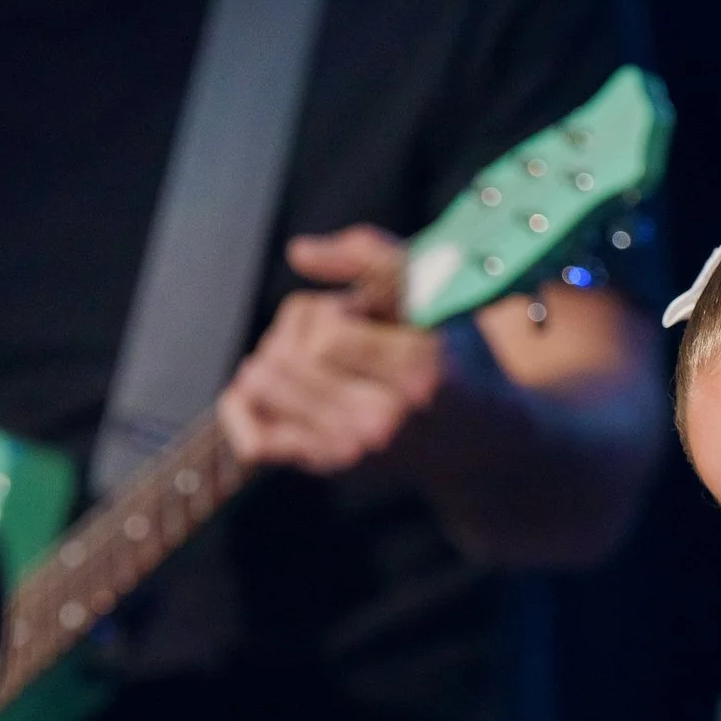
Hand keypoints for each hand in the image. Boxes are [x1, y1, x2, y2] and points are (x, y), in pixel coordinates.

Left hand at [216, 226, 455, 476]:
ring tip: (308, 357)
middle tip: (332, 335)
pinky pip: (254, 440)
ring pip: (260, 383)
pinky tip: (256, 388)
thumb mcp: (433, 290)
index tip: (362, 315)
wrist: (480, 443)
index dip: (332, 310)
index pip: (325, 332)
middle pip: (286, 355)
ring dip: (273, 356)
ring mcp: (353, 451)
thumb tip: (296, 252)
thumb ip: (370, 253)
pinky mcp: (331, 468)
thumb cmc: (453, 354)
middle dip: (297, 330)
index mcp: (415, 370)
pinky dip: (240, 407)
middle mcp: (383, 420)